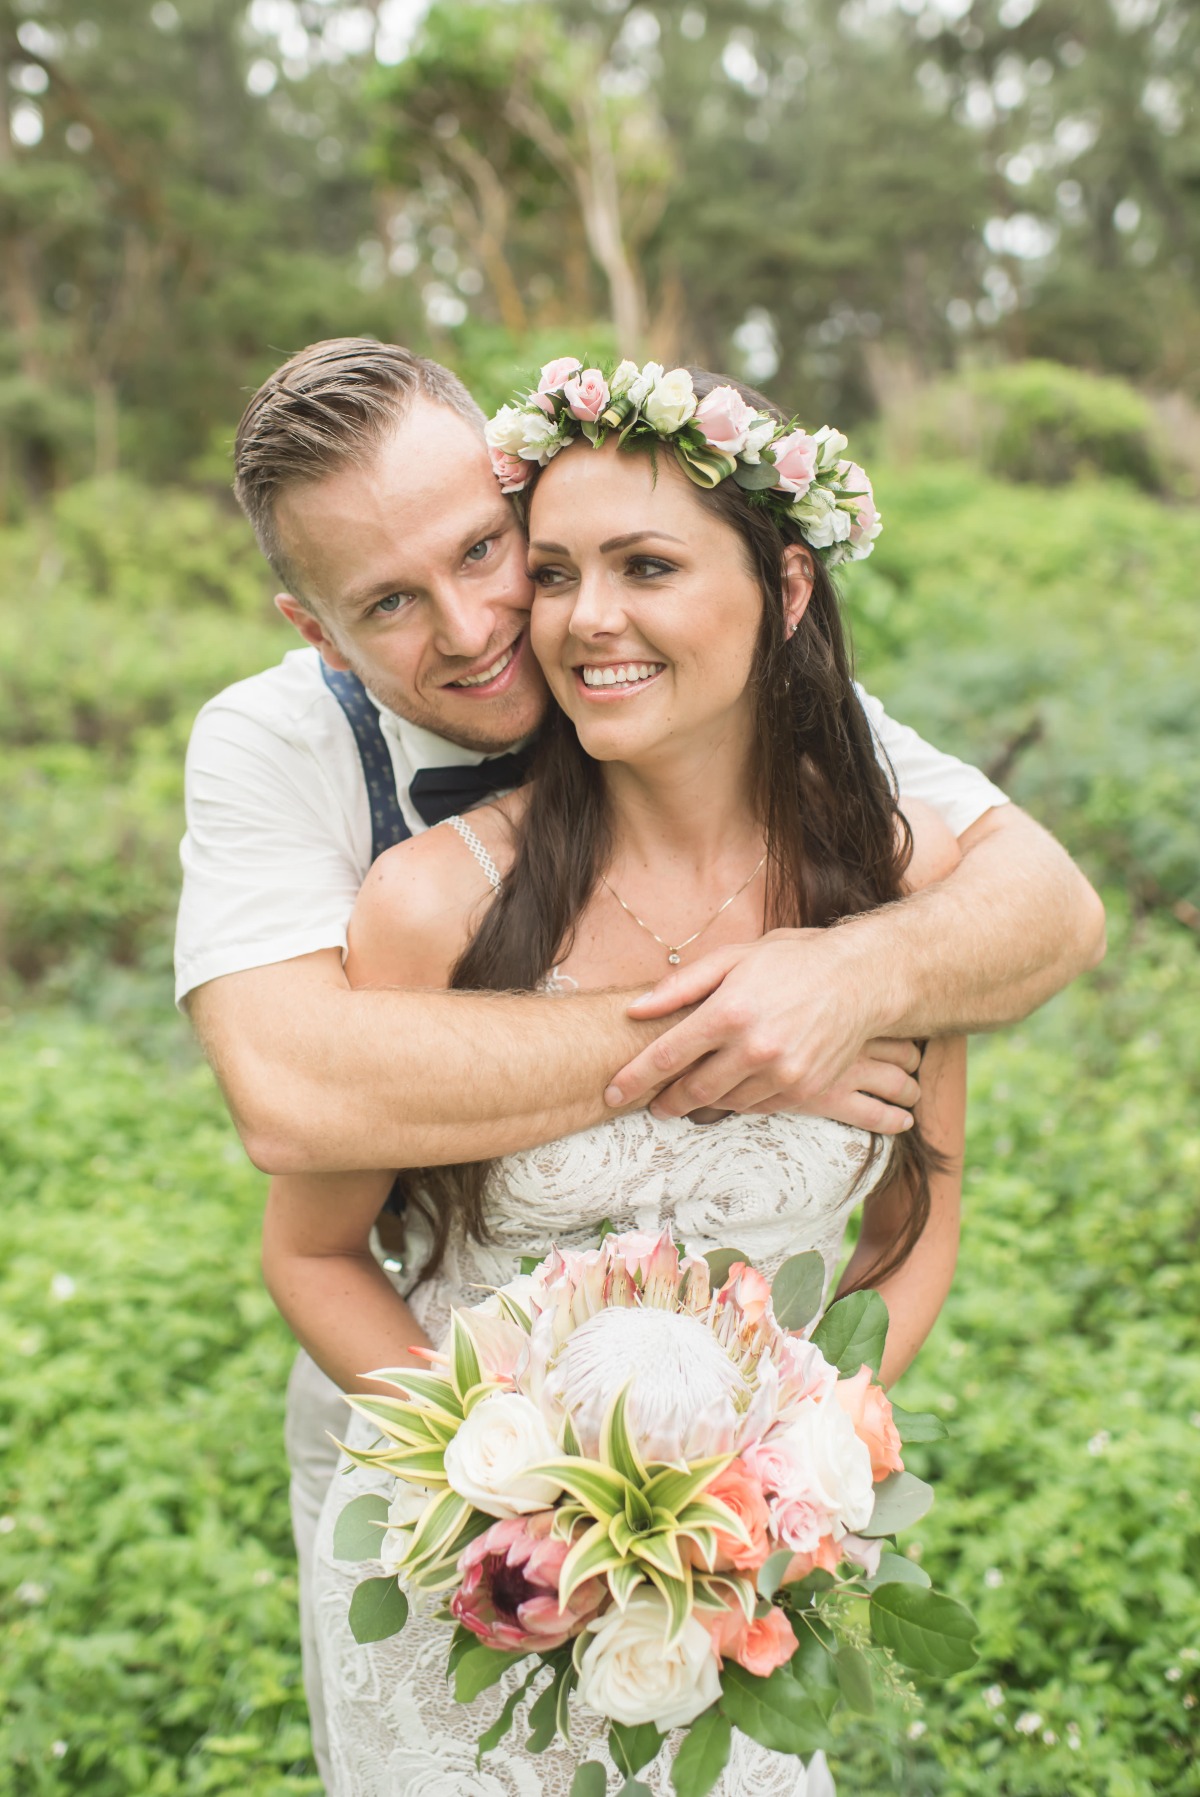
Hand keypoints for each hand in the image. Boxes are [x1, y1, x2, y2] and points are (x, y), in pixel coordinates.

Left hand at [604, 930, 919, 1130]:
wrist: (860, 980)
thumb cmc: (792, 962)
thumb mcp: (734, 959)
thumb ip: (681, 986)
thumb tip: (636, 1008)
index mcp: (729, 1012)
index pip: (667, 1055)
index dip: (635, 1078)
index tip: (612, 1092)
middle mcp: (754, 1048)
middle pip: (693, 1090)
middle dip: (665, 1102)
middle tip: (651, 1105)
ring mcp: (782, 1073)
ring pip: (725, 1102)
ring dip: (702, 1103)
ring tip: (687, 1097)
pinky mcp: (804, 1090)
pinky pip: (758, 1107)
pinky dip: (738, 1101)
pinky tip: (731, 1090)